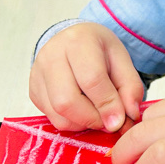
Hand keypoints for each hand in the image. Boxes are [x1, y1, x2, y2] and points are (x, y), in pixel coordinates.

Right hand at [29, 22, 143, 132]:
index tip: (120, 121)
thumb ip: (131, 88)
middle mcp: (51, 56)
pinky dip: (72, 122)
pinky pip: (52, 118)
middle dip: (92, 119)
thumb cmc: (99, 50)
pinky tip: (83, 110)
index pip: (91, 80)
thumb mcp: (122, 60)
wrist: (74, 40)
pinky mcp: (33, 91)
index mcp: (78, 42)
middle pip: (67, 101)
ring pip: (58, 114)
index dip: (107, 105)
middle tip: (109, 121)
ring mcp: (38, 75)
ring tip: (98, 114)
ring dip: (82, 123)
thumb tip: (128, 116)